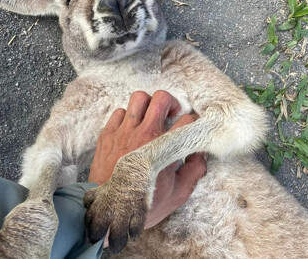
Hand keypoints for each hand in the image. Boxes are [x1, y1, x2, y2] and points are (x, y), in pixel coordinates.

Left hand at [88, 91, 205, 228]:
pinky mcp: (107, 134)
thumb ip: (194, 171)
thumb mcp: (178, 193)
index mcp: (164, 147)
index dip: (193, 122)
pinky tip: (131, 128)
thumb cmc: (145, 203)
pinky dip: (127, 116)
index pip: (187, 120)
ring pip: (138, 98)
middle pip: (161, 98)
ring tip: (151, 117)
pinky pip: (119, 111)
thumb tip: (200, 154)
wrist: (110, 209)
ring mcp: (123, 131)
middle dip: (171, 103)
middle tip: (172, 114)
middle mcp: (143, 134)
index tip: (190, 129)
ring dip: (148, 105)